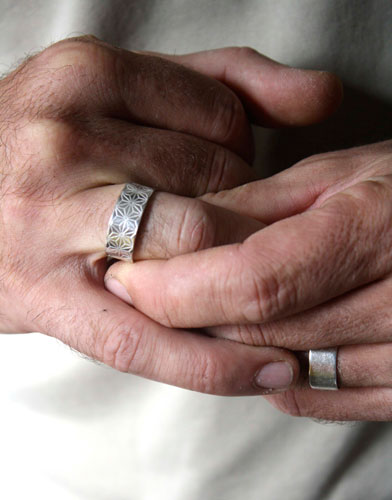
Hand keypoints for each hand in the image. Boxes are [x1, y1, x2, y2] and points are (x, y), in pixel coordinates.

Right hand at [0, 37, 340, 394]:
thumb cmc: (50, 144)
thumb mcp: (124, 87)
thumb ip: (227, 78)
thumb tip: (322, 95)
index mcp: (85, 75)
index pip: (222, 117)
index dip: (239, 150)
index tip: (213, 169)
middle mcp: (62, 141)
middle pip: (215, 182)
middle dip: (236, 209)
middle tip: (206, 219)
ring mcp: (50, 220)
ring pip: (197, 243)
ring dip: (226, 263)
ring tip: (211, 263)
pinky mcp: (45, 296)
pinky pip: (146, 337)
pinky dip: (213, 361)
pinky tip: (262, 367)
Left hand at [108, 140, 391, 418]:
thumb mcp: (337, 176)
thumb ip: (258, 207)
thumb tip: (182, 232)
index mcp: (376, 232)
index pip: (254, 281)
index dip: (179, 288)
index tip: (128, 279)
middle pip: (255, 333)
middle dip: (183, 317)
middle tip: (144, 290)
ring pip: (277, 373)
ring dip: (222, 345)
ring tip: (199, 308)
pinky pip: (312, 399)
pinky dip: (269, 372)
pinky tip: (259, 338)